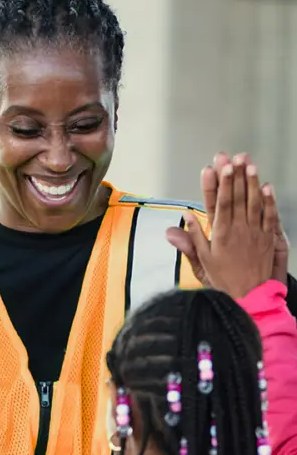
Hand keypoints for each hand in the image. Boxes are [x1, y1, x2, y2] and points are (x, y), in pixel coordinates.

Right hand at [181, 162, 277, 299]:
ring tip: (249, 164)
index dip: (219, 184)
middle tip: (232, 157)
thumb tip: (184, 218)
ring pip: (254, 202)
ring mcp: (255, 233)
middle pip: (237, 197)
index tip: (217, 168)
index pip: (219, 203)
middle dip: (234, 175)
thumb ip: (192, 239)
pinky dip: (269, 200)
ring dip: (252, 182)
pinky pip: (270, 216)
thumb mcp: (201, 262)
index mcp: (220, 234)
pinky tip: (266, 187)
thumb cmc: (223, 280)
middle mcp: (238, 230)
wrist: (249, 297)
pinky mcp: (268, 238)